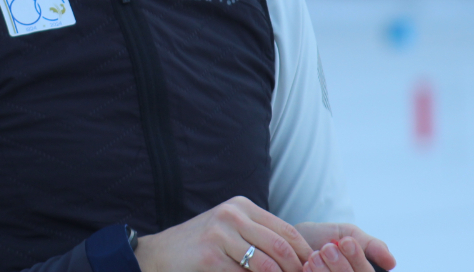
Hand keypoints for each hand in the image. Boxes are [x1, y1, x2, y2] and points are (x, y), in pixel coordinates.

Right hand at [135, 196, 312, 271]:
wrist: (160, 254)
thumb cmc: (200, 246)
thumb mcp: (229, 230)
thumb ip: (257, 235)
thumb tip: (297, 256)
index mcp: (241, 206)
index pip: (285, 230)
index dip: (304, 253)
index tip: (313, 269)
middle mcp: (231, 215)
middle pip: (280, 246)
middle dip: (296, 269)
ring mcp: (220, 234)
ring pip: (266, 265)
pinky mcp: (210, 256)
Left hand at [294, 223, 396, 271]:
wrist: (291, 240)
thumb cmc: (324, 238)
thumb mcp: (348, 234)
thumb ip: (370, 245)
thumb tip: (391, 262)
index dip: (358, 260)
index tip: (346, 242)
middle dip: (341, 266)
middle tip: (328, 248)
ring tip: (315, 255)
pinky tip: (307, 266)